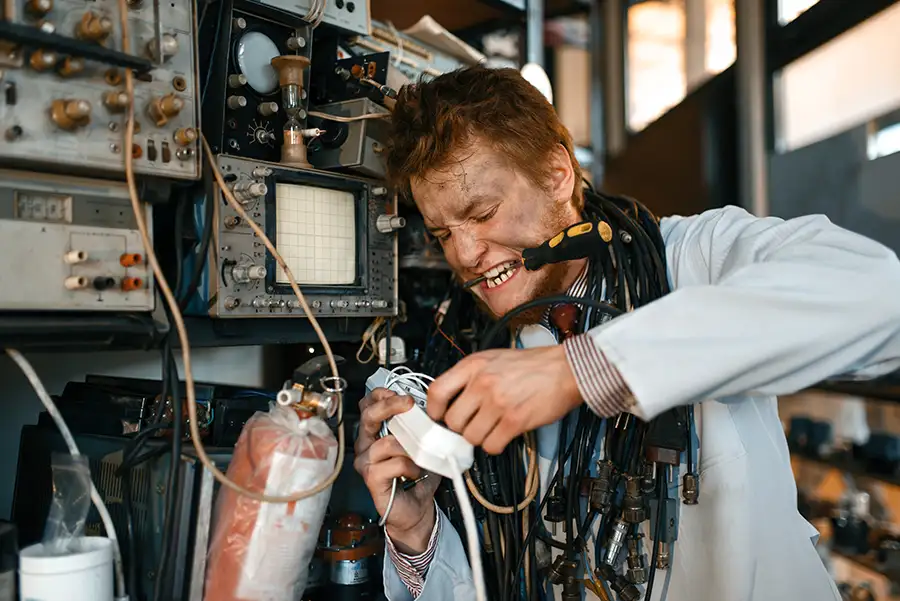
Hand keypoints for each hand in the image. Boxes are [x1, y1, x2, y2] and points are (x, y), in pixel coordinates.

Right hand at [354, 388, 440, 553]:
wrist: (415, 510)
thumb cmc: (416, 478)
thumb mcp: (423, 446)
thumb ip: (424, 427)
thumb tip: (436, 410)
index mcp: (375, 433)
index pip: (369, 405)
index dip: (381, 395)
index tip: (401, 394)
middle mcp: (366, 445)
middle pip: (368, 416)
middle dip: (389, 406)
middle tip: (408, 404)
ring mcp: (366, 462)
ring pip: (385, 442)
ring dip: (409, 447)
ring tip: (419, 457)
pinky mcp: (371, 478)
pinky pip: (393, 464)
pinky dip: (409, 466)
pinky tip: (414, 473)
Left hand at [427, 345, 581, 453]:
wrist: (566, 369)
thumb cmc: (533, 364)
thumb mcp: (493, 358)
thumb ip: (470, 376)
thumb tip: (452, 399)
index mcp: (474, 365)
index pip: (437, 391)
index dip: (434, 410)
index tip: (438, 417)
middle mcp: (482, 382)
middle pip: (453, 420)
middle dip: (461, 428)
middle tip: (472, 425)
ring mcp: (497, 402)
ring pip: (471, 436)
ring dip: (479, 438)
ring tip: (492, 428)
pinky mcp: (514, 420)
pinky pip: (491, 445)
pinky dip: (495, 445)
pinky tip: (503, 435)